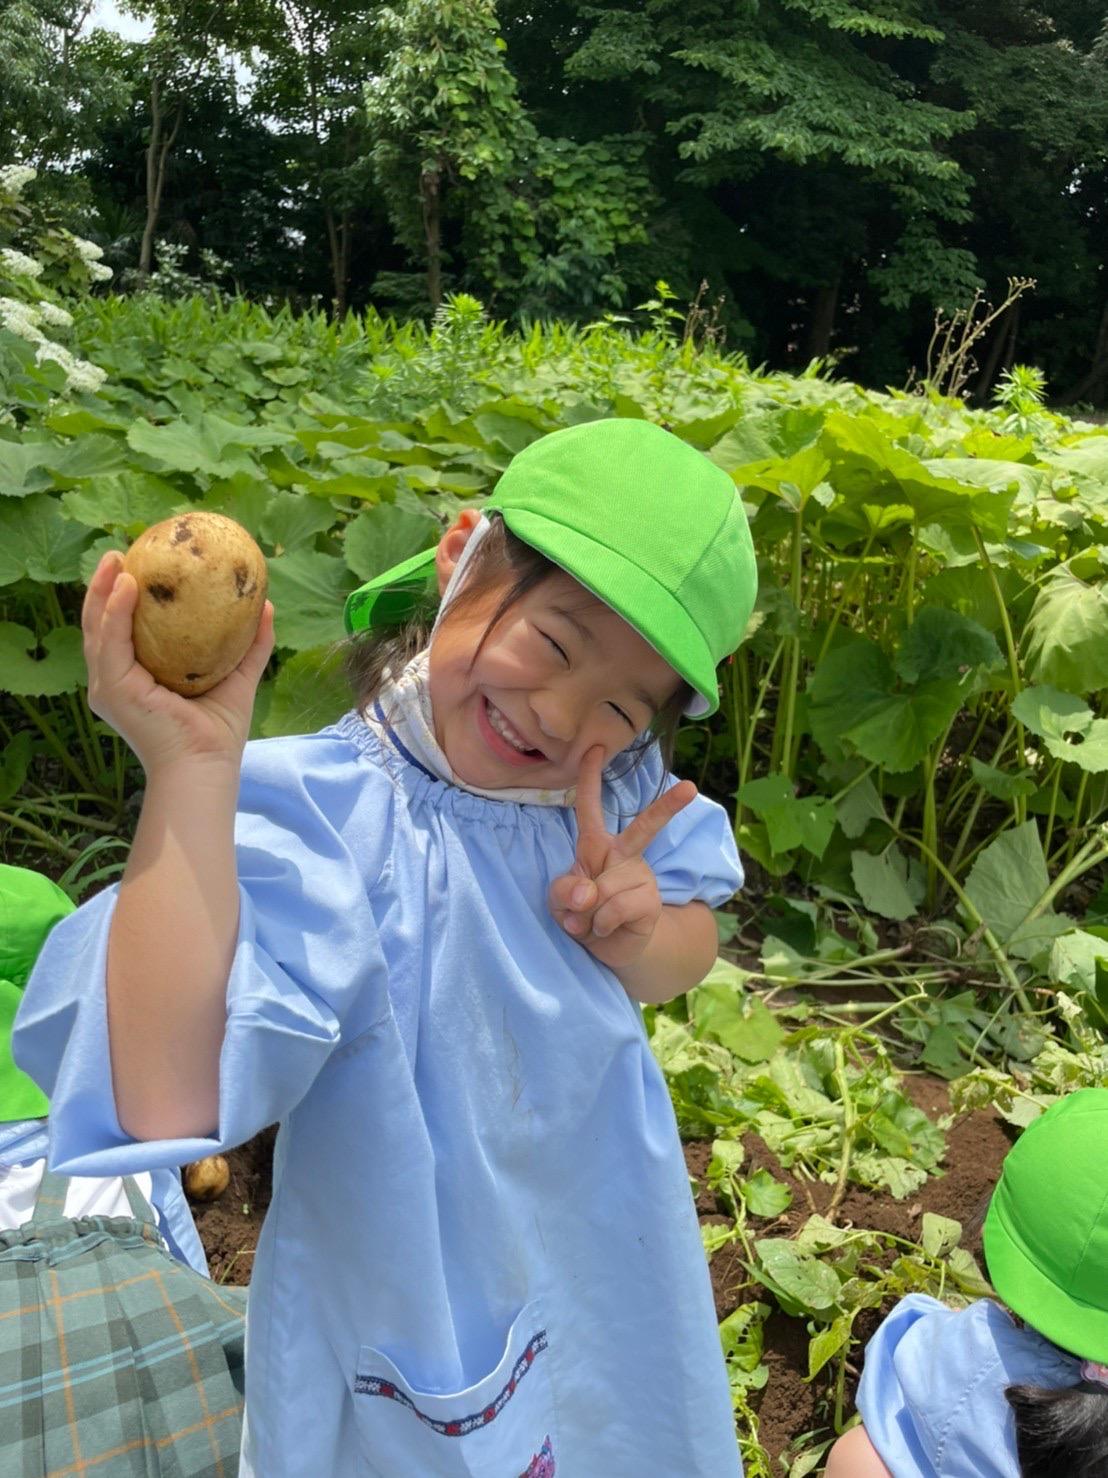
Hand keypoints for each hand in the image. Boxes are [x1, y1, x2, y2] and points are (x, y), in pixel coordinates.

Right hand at [82, 549, 274, 774]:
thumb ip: (250, 644)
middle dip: (104, 587)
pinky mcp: (114, 690)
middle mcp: (116, 681)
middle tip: (118, 553)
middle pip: (100, 624)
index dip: (123, 597)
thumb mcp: (237, 677)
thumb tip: (267, 605)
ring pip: (96, 628)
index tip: (137, 565)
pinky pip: (110, 642)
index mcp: (136, 678)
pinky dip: (116, 611)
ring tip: (117, 559)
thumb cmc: (218, 732)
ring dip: (103, 590)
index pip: (121, 630)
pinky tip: (128, 585)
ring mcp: (110, 686)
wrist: (206, 765)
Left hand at [548, 745, 695, 969]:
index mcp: (597, 846)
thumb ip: (564, 891)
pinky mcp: (649, 902)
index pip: (589, 808)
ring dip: (588, 913)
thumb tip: (587, 892)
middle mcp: (623, 855)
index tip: (595, 749)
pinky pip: (615, 909)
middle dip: (667, 807)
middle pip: (645, 827)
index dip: (589, 778)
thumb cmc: (582, 915)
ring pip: (604, 888)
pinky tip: (604, 929)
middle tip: (690, 786)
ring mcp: (639, 877)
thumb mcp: (560, 902)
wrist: (609, 949)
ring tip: (590, 921)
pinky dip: (601, 924)